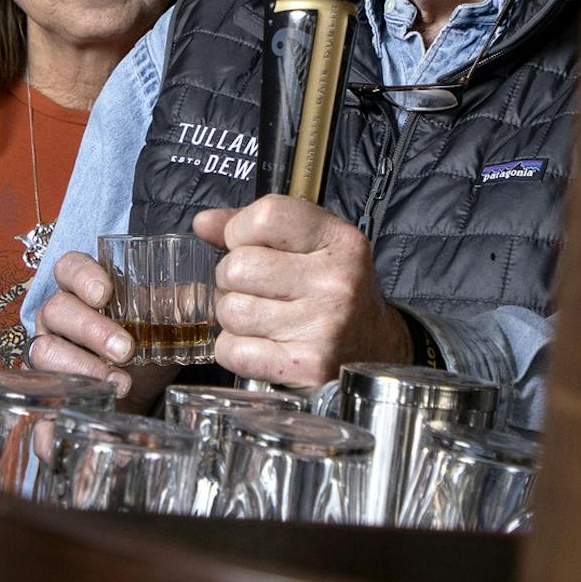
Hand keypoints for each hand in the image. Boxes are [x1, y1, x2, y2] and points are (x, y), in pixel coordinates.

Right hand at [30, 251, 172, 408]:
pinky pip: (44, 385)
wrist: (134, 397)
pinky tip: (106, 395)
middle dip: (92, 329)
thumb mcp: (164, 326)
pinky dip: (74, 392)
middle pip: (57, 308)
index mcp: (84, 290)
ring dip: (84, 365)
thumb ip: (179, 308)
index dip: (82, 276)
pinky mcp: (46, 382)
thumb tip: (200, 296)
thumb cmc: (144, 349)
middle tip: (126, 350)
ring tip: (121, 382)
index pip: (69, 267)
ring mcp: (48, 348)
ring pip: (45, 347)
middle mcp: (59, 315)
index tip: (105, 294)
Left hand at [193, 196, 411, 388]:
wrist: (375, 349)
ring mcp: (323, 327)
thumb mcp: (312, 245)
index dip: (241, 231)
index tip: (251, 246)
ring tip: (262, 318)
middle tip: (258, 289)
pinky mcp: (306, 366)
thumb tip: (204, 223)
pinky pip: (232, 350)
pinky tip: (260, 345)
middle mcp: (336, 281)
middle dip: (234, 279)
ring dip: (234, 317)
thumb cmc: (335, 292)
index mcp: (339, 241)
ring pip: (230, 311)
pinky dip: (234, 350)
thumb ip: (257, 227)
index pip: (266, 215)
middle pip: (237, 267)